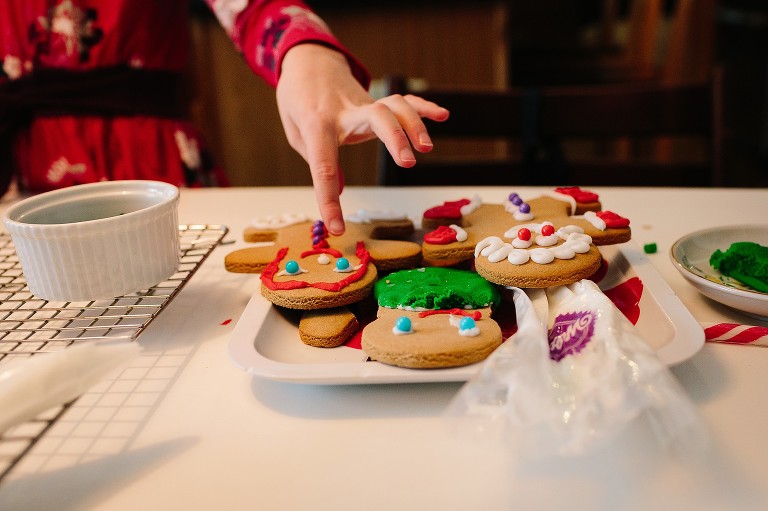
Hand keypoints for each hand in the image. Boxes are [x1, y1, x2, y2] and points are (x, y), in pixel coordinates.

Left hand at [276, 43, 448, 234]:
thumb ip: (316, 159)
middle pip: (375, 118)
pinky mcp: (376, 99)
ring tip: (426, 148)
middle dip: (394, 139)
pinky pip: (403, 101)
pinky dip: (423, 108)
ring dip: (414, 124)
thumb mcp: (296, 132)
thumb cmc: (297, 101)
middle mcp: (345, 111)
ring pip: (394, 106)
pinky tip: (443, 116)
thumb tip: (340, 190)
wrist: (306, 60)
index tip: (337, 228)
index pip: (324, 166)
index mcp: (317, 124)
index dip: (330, 201)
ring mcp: (364, 103)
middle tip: (408, 164)